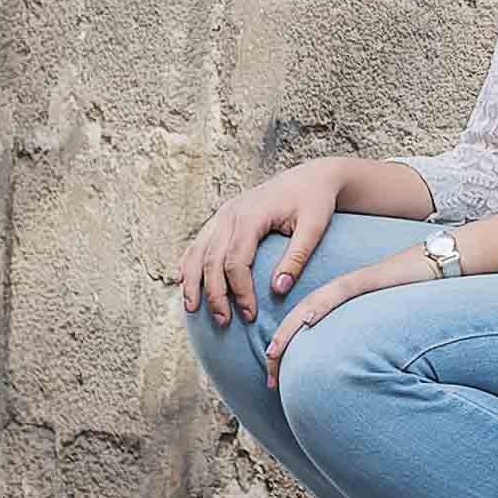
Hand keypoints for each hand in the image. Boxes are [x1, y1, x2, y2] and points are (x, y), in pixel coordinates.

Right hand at [173, 162, 348, 322]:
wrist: (311, 177)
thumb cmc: (315, 201)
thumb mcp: (315, 227)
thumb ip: (297, 257)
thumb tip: (278, 290)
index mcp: (251, 215)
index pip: (236, 261)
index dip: (240, 291)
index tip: (251, 315)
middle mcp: (230, 213)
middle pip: (212, 260)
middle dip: (215, 294)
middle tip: (224, 321)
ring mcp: (223, 214)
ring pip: (198, 251)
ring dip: (192, 281)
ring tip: (192, 309)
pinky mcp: (222, 217)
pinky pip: (198, 242)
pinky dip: (188, 263)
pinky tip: (183, 282)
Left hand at [258, 252, 426, 379]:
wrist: (440, 262)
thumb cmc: (419, 293)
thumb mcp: (387, 321)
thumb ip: (367, 338)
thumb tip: (360, 369)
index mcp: (343, 302)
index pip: (306, 324)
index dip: (287, 347)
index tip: (275, 376)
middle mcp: (342, 291)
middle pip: (301, 318)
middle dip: (281, 347)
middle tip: (268, 379)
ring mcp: (354, 283)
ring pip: (312, 307)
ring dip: (290, 331)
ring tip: (273, 353)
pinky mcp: (371, 278)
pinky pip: (341, 292)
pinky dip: (321, 306)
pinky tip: (307, 319)